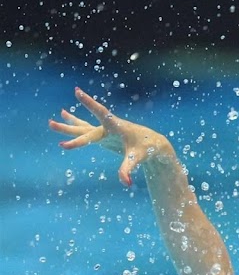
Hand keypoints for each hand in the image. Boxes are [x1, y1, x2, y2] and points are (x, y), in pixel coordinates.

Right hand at [48, 88, 171, 186]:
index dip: (89, 103)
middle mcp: (107, 126)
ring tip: (51, 122)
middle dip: (68, 128)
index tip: (77, 92)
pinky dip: (74, 124)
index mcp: (116, 126)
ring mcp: (104, 131)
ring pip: (82, 127)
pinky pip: (86, 129)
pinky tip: (64, 115)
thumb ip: (128, 169)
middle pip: (84, 127)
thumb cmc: (147, 148)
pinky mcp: (104, 135)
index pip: (100, 113)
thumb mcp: (137, 158)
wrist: (153, 144)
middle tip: (50, 124)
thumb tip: (125, 182)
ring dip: (67, 124)